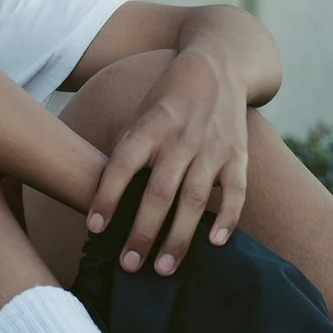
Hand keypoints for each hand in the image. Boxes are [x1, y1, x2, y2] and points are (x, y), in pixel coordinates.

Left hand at [86, 49, 249, 275]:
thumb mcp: (140, 114)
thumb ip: (128, 152)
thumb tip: (104, 199)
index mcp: (150, 126)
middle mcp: (180, 138)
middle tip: (128, 265)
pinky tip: (214, 243)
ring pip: (194, 200)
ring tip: (164, 269)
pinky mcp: (238, 154)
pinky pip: (235, 192)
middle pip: (159, 192)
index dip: (108, 197)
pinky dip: (227, 219)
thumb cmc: (169, 99)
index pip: (123, 164)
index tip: (94, 228)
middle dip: (143, 232)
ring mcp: (212, 147)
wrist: (218, 64)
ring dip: (178, 238)